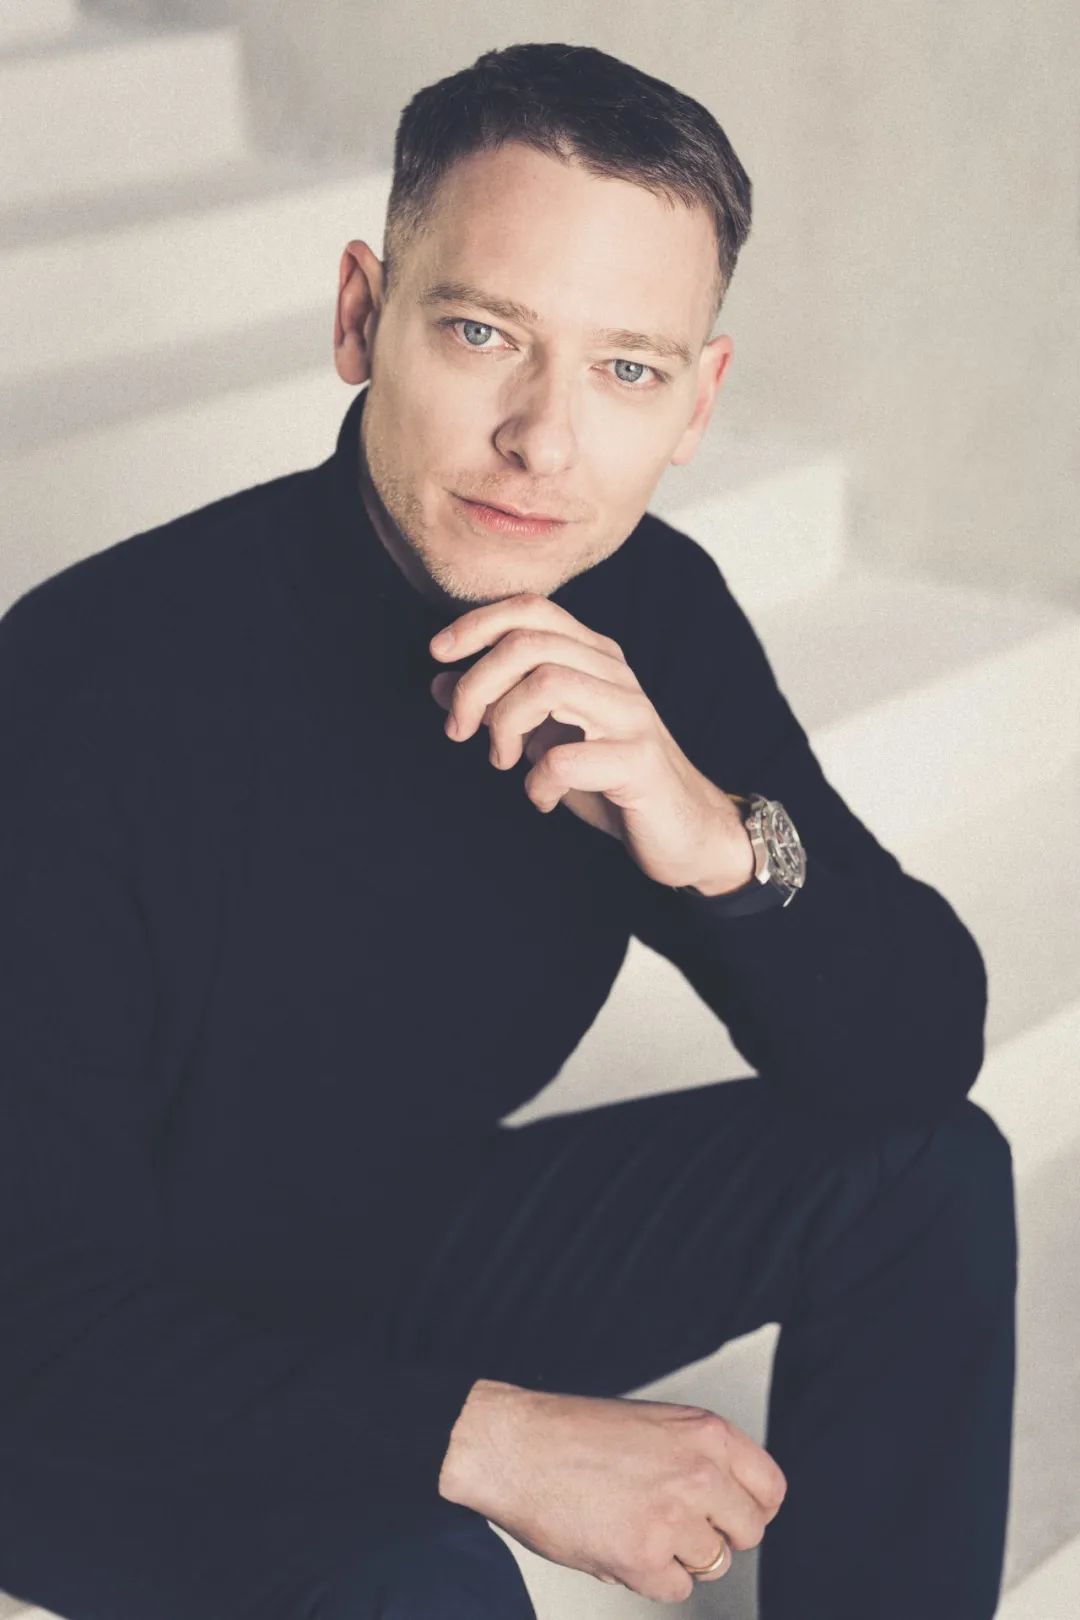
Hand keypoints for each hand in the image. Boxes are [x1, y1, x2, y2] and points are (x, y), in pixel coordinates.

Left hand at [428, 592, 752, 892]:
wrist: (685, 831)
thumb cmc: (610, 780)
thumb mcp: (545, 737)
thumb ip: (499, 705)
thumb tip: (438, 682)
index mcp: (594, 657)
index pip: (532, 608)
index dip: (476, 623)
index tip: (438, 655)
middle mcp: (615, 674)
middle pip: (527, 644)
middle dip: (475, 685)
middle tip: (459, 731)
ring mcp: (631, 716)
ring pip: (546, 685)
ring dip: (504, 726)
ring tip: (502, 761)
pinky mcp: (640, 763)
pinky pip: (567, 758)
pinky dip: (538, 782)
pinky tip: (542, 799)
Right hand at [438, 1380, 787, 1601]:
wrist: (515, 1446)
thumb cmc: (573, 1433)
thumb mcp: (655, 1424)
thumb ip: (698, 1456)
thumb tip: (728, 1501)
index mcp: (706, 1433)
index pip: (770, 1489)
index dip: (751, 1508)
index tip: (731, 1516)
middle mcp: (700, 1473)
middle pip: (748, 1532)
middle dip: (716, 1536)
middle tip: (677, 1526)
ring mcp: (674, 1517)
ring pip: (712, 1564)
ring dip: (679, 1556)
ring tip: (637, 1527)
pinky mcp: (643, 1558)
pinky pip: (676, 1589)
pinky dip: (650, 1578)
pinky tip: (619, 1545)